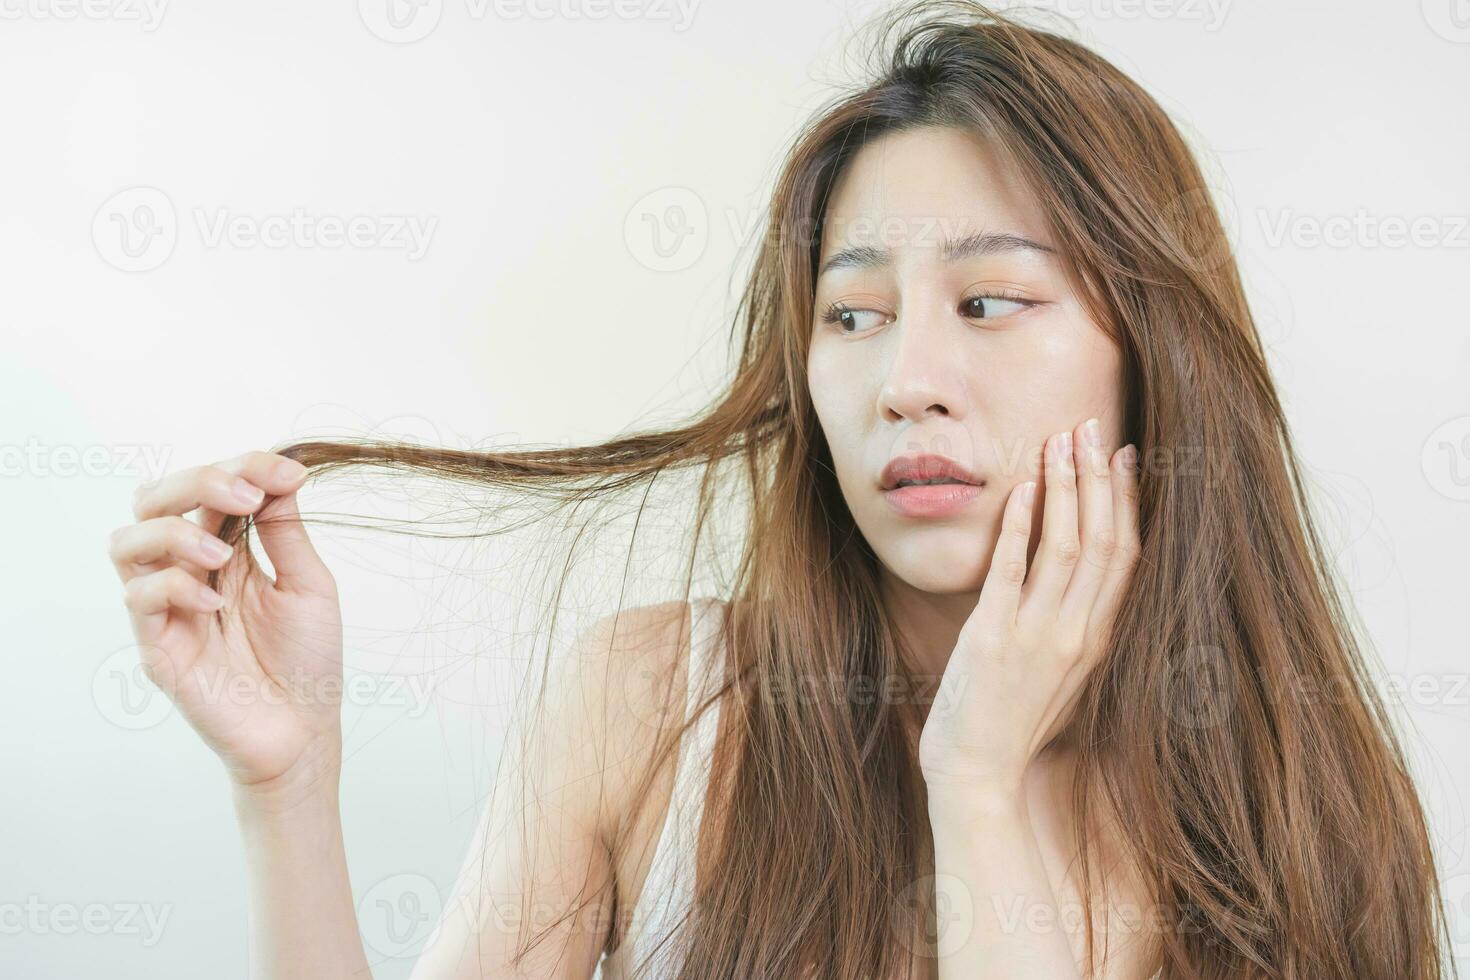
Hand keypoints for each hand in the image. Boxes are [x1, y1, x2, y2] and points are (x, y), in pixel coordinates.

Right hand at [107, 450, 343, 792]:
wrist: (303, 730)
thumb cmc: (307, 659)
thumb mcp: (309, 584)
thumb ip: (286, 532)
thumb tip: (281, 474)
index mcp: (228, 547)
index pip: (213, 486)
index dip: (246, 466)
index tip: (292, 473)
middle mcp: (189, 568)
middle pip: (154, 499)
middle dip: (196, 480)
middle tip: (246, 494)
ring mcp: (167, 606)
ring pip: (127, 541)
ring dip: (175, 531)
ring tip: (222, 553)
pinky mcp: (157, 645)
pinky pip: (139, 598)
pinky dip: (175, 586)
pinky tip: (216, 603)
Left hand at [918, 418, 1140, 797]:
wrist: (979, 774)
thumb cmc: (1015, 723)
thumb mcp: (1064, 675)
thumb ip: (1078, 629)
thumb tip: (1084, 580)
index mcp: (1099, 640)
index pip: (1129, 556)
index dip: (1129, 501)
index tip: (1126, 456)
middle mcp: (1077, 634)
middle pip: (1105, 540)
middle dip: (1100, 478)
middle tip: (1093, 427)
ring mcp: (1037, 635)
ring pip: (1066, 547)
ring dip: (1065, 488)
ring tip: (1060, 441)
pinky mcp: (993, 638)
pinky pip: (1012, 570)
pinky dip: (1020, 525)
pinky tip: (1021, 488)